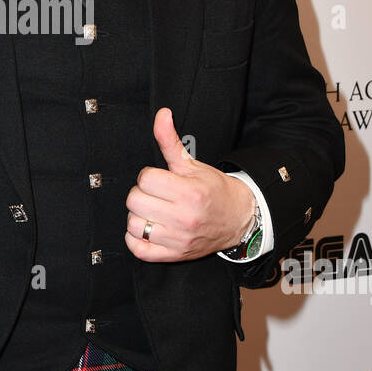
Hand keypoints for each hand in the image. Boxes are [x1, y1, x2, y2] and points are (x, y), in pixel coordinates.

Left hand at [124, 107, 254, 262]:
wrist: (238, 218)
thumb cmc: (214, 190)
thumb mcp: (192, 164)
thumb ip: (170, 141)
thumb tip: (161, 115)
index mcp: (189, 192)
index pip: (145, 178)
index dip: (149, 176)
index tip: (160, 179)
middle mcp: (183, 218)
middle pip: (134, 201)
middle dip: (142, 194)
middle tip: (156, 194)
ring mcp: (177, 239)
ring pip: (133, 224)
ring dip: (139, 216)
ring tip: (154, 211)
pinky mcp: (173, 255)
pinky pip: (138, 250)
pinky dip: (136, 239)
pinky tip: (148, 228)